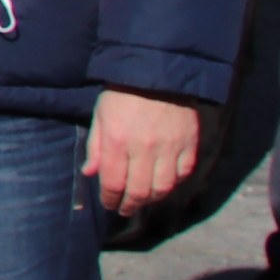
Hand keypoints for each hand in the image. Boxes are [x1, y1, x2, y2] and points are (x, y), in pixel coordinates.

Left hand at [85, 88, 208, 216]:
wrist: (156, 70)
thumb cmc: (121, 93)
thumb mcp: (101, 116)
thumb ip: (96, 147)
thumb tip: (90, 174)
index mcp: (118, 141)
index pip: (114, 183)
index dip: (111, 199)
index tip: (109, 204)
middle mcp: (145, 148)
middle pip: (140, 191)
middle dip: (131, 205)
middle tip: (126, 209)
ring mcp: (170, 147)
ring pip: (163, 187)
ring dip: (152, 199)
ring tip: (144, 199)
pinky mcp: (189, 142)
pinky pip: (184, 172)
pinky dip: (174, 182)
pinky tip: (165, 182)